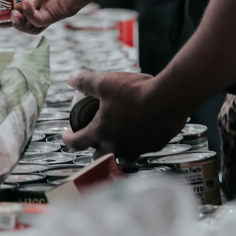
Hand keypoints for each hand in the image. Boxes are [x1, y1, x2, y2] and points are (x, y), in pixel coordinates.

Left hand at [63, 72, 183, 159]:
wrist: (169, 98)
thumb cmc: (135, 92)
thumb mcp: (105, 82)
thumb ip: (86, 82)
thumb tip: (71, 79)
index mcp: (101, 132)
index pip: (76, 143)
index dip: (68, 139)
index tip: (66, 135)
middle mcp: (117, 146)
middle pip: (99, 156)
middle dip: (94, 148)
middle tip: (95, 136)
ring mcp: (136, 149)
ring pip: (122, 157)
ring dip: (118, 150)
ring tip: (119, 137)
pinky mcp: (154, 146)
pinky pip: (142, 149)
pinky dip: (138, 142)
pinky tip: (141, 130)